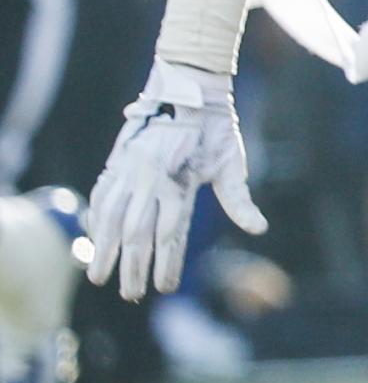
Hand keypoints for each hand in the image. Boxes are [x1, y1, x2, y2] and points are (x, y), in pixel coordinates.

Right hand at [84, 60, 266, 300]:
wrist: (188, 87)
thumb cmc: (216, 129)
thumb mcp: (232, 162)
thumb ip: (239, 199)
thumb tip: (259, 229)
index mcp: (179, 183)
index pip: (170, 235)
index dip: (166, 264)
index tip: (164, 288)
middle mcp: (149, 180)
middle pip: (137, 235)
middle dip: (133, 268)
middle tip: (131, 295)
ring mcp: (129, 171)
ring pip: (111, 219)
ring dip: (104, 250)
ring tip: (98, 277)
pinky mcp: (116, 162)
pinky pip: (101, 196)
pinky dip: (94, 220)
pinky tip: (92, 239)